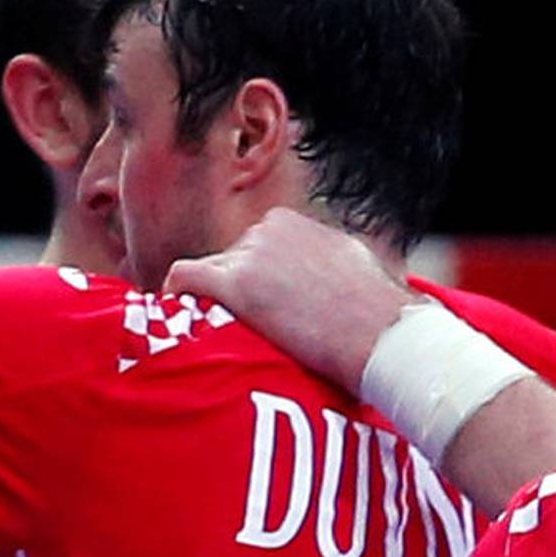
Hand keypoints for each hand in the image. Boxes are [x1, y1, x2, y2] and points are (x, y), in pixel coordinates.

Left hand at [165, 209, 420, 393]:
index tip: (258, 304)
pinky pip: (185, 277)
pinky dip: (176, 291)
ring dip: (212, 299)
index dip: (252, 278)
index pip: (251, 247)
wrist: (380, 333)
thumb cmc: (375, 308)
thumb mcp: (350, 261)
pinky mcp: (236, 284)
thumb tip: (323, 264)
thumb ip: (321, 254)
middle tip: (242, 326)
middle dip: (235, 289)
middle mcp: (268, 231)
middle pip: (229, 260)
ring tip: (219, 331)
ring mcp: (250, 255)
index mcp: (292, 224)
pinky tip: (175, 311)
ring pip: (210, 272)